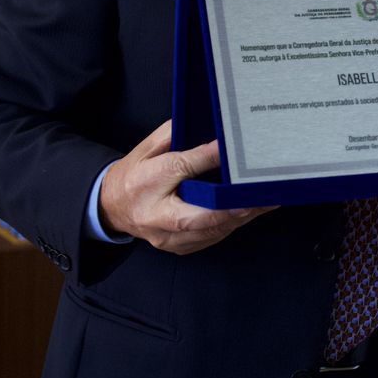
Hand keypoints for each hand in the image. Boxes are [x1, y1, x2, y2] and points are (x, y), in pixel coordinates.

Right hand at [99, 119, 272, 254]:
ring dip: (240, 217)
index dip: (208, 158)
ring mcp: (166, 237)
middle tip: (261, 194)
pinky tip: (249, 212)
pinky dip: (231, 225)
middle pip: (198, 215)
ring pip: (209, 231)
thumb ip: (175, 136)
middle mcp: (155, 215)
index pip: (180, 168)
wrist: (111, 206)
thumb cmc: (135, 172)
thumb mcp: (148, 147)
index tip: (231, 149)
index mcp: (145, 182)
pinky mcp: (177, 247)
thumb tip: (208, 129)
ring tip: (266, 201)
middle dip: (233, 206)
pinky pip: (210, 238)